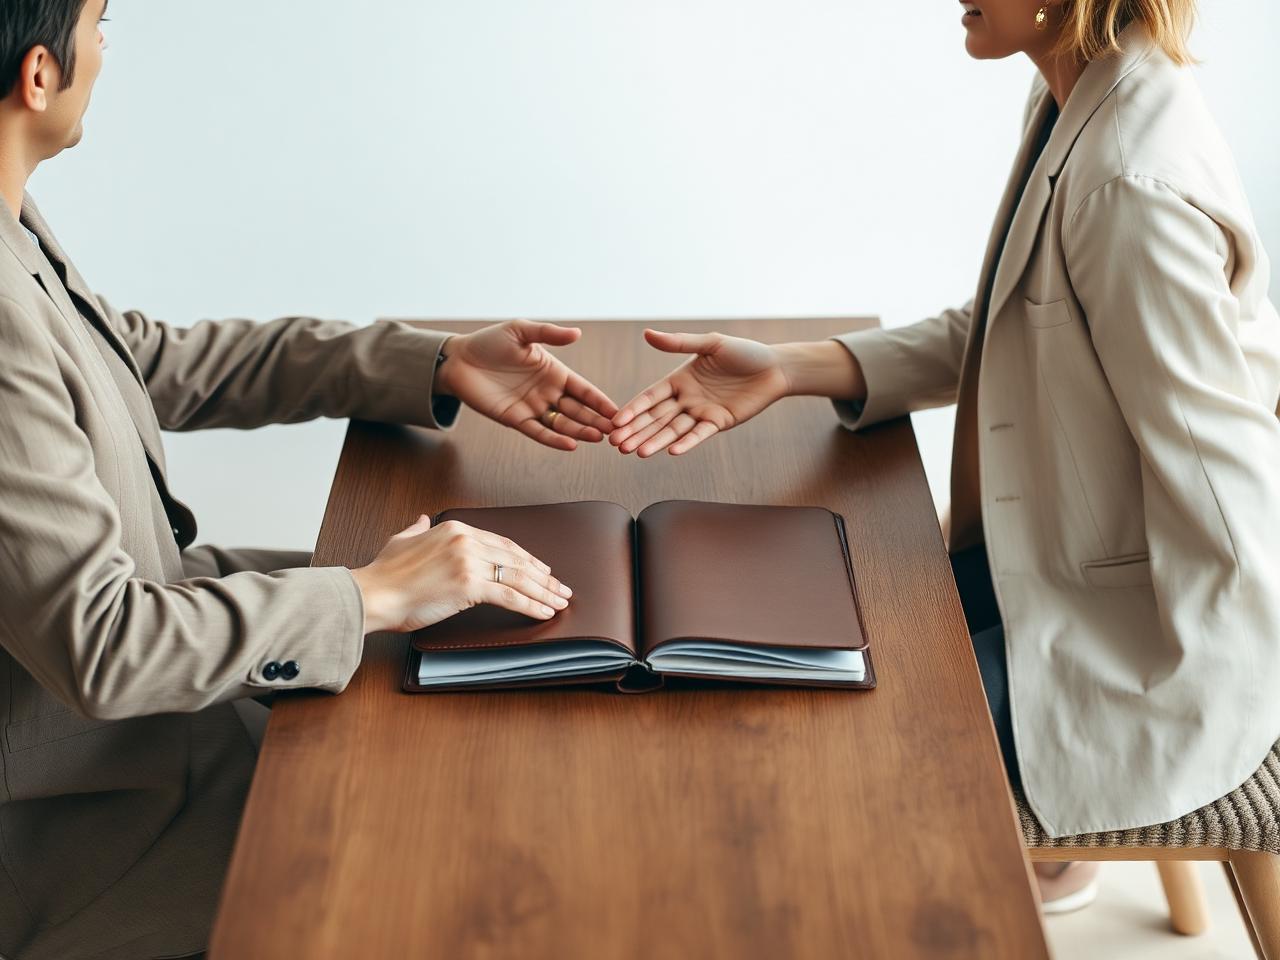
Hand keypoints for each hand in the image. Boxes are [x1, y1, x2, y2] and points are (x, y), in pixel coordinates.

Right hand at [351, 515, 572, 633]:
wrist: (374, 594)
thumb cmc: (385, 574)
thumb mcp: (401, 540)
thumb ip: (417, 529)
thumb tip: (422, 520)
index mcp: (455, 527)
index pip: (502, 543)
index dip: (525, 558)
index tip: (541, 569)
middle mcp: (466, 540)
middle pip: (515, 559)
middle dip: (542, 576)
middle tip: (560, 587)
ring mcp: (469, 561)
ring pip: (518, 577)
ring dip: (544, 591)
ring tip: (560, 601)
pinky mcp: (470, 585)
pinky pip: (510, 595)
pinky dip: (531, 605)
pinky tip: (544, 612)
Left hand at [434, 320, 618, 450]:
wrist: (459, 359)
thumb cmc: (490, 342)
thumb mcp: (521, 332)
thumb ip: (548, 334)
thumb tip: (577, 332)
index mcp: (554, 372)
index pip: (583, 389)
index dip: (599, 400)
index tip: (617, 410)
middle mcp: (547, 392)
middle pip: (577, 410)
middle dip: (596, 420)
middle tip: (615, 430)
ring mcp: (532, 407)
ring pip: (562, 423)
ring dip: (580, 431)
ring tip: (598, 437)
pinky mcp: (515, 419)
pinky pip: (538, 432)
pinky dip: (554, 439)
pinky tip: (571, 444)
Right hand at [608, 329, 789, 456]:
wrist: (775, 367)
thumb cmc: (744, 352)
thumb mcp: (710, 343)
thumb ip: (678, 342)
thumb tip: (647, 334)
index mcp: (679, 379)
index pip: (650, 397)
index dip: (633, 409)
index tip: (615, 422)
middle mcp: (686, 398)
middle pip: (656, 417)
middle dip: (636, 431)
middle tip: (616, 445)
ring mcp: (701, 412)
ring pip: (673, 429)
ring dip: (655, 441)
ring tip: (637, 453)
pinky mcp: (718, 423)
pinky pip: (699, 434)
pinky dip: (685, 443)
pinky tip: (670, 452)